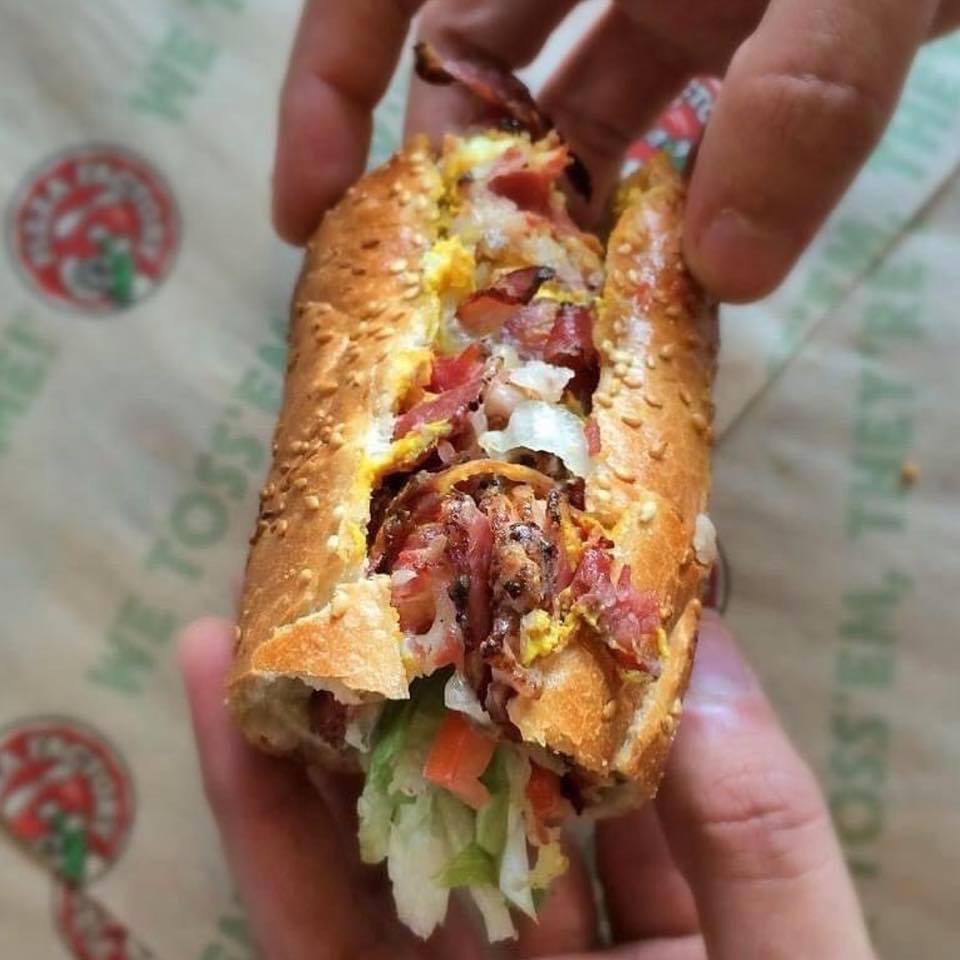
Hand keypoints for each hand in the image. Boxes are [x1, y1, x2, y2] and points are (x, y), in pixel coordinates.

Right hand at [179, 612, 874, 958]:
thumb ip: (767, 835)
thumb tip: (705, 650)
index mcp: (696, 921)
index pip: (637, 754)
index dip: (592, 648)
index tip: (545, 539)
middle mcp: (576, 945)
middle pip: (495, 777)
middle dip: (440, 669)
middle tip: (394, 551)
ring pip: (382, 835)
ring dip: (325, 720)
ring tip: (280, 602)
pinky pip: (306, 917)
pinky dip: (260, 815)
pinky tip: (225, 708)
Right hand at [271, 0, 959, 301]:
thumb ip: (809, 83)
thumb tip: (729, 267)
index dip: (330, 85)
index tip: (309, 211)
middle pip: (472, 65)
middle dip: (456, 182)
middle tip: (449, 305)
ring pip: (573, 110)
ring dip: (564, 213)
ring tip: (550, 318)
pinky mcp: (735, 33)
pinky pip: (668, 126)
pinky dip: (659, 202)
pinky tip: (659, 278)